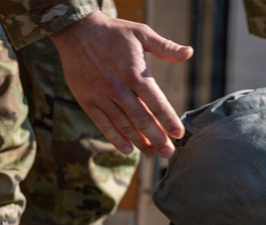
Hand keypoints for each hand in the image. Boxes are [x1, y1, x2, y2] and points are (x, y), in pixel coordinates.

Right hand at [50, 11, 193, 157]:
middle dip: (157, 138)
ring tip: (152, 154)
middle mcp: (118, 88)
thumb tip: (189, 52)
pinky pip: (103, 125)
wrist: (76, 30)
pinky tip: (128, 150)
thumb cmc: (113, 33)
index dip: (168, 120)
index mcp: (134, 73)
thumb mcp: (141, 33)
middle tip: (168, 153)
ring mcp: (101, 96)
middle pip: (141, 120)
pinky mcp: (88, 101)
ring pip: (124, 126)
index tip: (179, 134)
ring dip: (140, 143)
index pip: (156, 103)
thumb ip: (165, 47)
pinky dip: (115, 139)